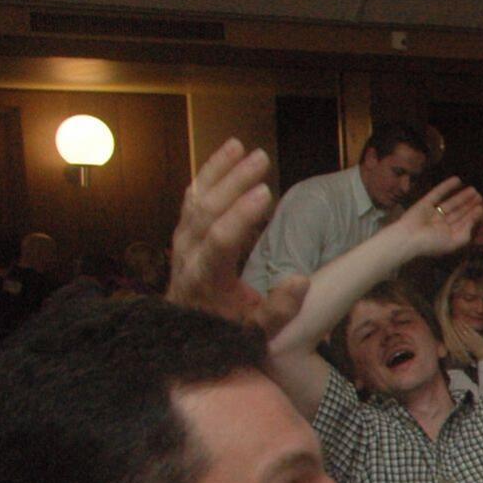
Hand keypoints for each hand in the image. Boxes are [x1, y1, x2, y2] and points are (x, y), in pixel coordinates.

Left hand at [168, 138, 307, 334]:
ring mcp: (182, 241)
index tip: (266, 193)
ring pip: (197, 199)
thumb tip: (301, 280)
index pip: (221, 240)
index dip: (242, 215)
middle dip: (233, 182)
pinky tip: (226, 153)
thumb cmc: (227, 332)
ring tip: (241, 146)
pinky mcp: (184, 233)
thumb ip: (279, 310)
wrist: (186, 336)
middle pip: (207, 211)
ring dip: (219, 171)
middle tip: (261, 159)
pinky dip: (208, 173)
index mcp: (206, 279)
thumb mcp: (257, 332)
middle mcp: (188, 255)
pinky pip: (193, 197)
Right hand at [390, 177, 482, 257]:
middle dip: (469, 205)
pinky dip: (447, 186)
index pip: (463, 223)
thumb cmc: (432, 243)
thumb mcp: (454, 241)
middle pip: (458, 212)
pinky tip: (457, 180)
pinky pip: (438, 193)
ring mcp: (433, 212)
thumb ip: (466, 232)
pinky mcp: (425, 202)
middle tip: (480, 196)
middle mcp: (441, 223)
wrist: (409, 238)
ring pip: (451, 202)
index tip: (482, 207)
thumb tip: (474, 220)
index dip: (473, 215)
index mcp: (447, 234)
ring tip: (473, 190)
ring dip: (462, 196)